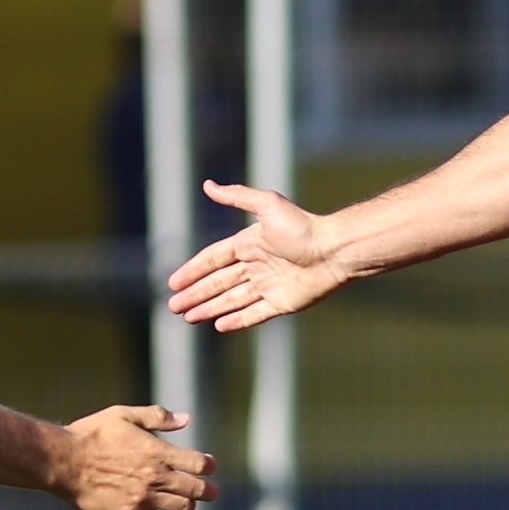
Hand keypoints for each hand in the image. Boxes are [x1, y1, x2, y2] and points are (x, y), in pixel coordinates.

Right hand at [55, 405, 215, 509]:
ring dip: (187, 504)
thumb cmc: (92, 434)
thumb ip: (157, 417)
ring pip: (183, 508)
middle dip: (208, 490)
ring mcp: (143, 498)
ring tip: (184, 501)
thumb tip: (185, 419)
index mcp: (158, 452)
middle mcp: (155, 477)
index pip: (200, 464)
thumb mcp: (123, 415)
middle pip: (198, 490)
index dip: (208, 465)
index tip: (208, 466)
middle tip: (210, 491)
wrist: (63, 461)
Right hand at [170, 183, 347, 330]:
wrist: (334, 251)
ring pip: (232, 300)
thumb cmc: (303, 227)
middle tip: (173, 306)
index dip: (193, 270)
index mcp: (250, 243)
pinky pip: (254, 314)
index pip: (214, 259)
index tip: (174, 282)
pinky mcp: (282, 303)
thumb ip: (237, 196)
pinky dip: (237, 320)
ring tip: (188, 318)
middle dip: (196, 294)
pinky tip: (219, 325)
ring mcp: (269, 285)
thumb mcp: (267, 205)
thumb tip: (207, 184)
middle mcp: (257, 265)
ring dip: (210, 308)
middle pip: (218, 283)